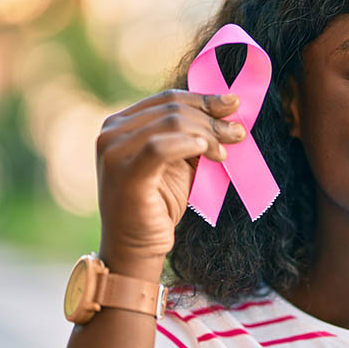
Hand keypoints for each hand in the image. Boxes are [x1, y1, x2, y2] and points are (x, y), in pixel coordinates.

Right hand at [95, 89, 244, 276]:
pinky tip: (207, 150)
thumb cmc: (159, 204)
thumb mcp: (179, 161)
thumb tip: (227, 107)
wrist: (136, 248)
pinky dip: (188, 144)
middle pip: (172, 109)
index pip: (168, 99)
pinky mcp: (124, 174)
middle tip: (237, 133)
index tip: (234, 104)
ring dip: (207, 133)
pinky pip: (160, 147)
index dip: (204, 99)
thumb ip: (194, 134)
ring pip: (171, 124)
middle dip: (211, 119)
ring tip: (225, 151)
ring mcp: (113, 152)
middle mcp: (111, 132)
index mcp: (121, 124)